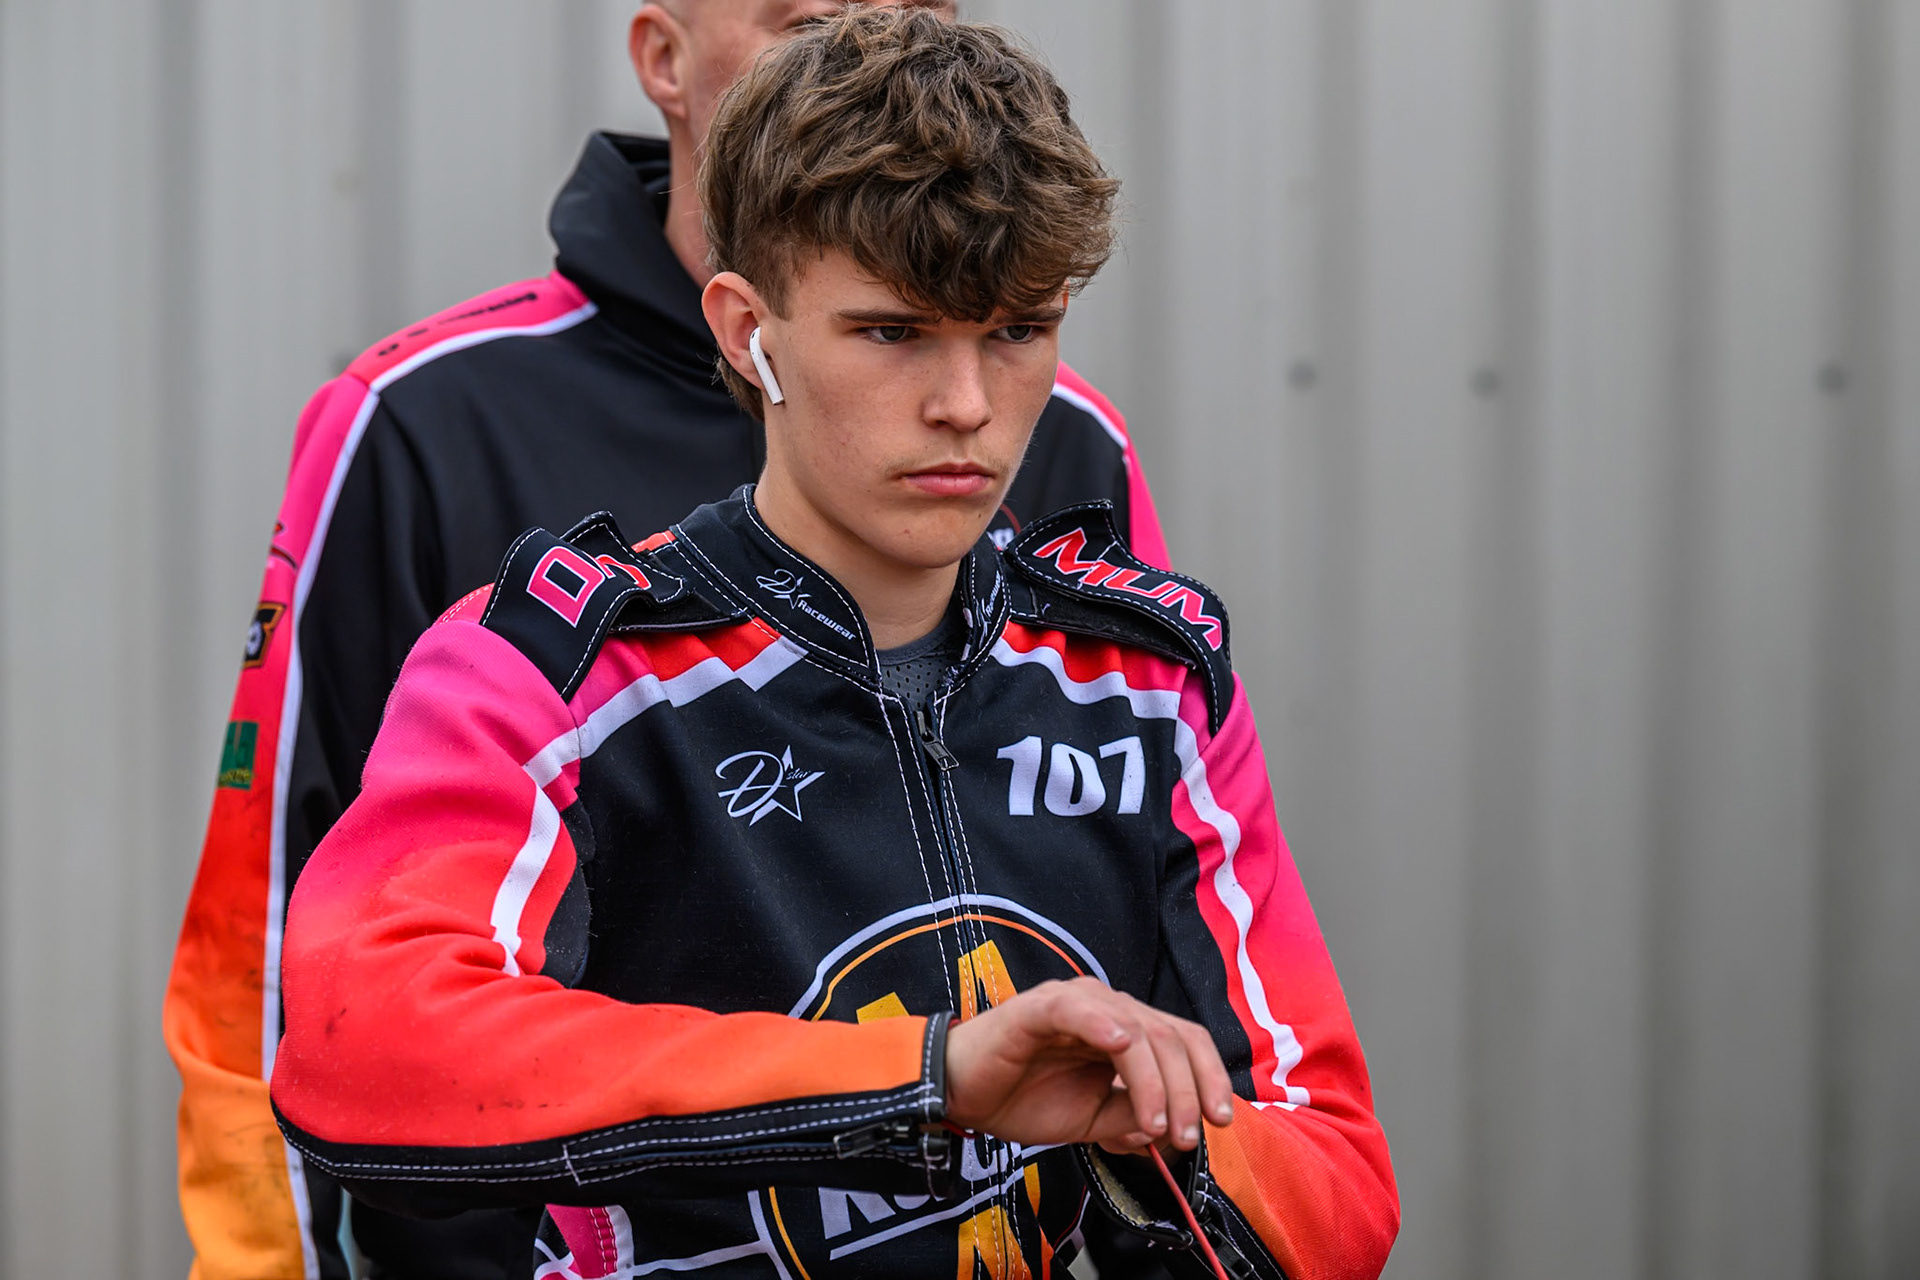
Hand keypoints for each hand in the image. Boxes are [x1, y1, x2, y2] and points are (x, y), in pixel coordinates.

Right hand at [943, 978, 1234, 1152]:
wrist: (961, 1095)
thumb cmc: (1023, 1098)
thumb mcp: (1093, 1118)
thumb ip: (1132, 1116)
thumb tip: (1173, 1131)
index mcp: (1125, 1030)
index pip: (1184, 1040)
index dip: (1209, 1077)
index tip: (1219, 1121)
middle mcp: (1107, 1008)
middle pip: (1170, 1036)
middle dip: (1187, 1090)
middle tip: (1184, 1135)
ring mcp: (1075, 1003)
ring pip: (1136, 1028)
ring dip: (1154, 1079)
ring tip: (1154, 1123)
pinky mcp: (1039, 1007)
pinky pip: (1079, 1008)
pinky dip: (1105, 1024)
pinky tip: (1120, 1046)